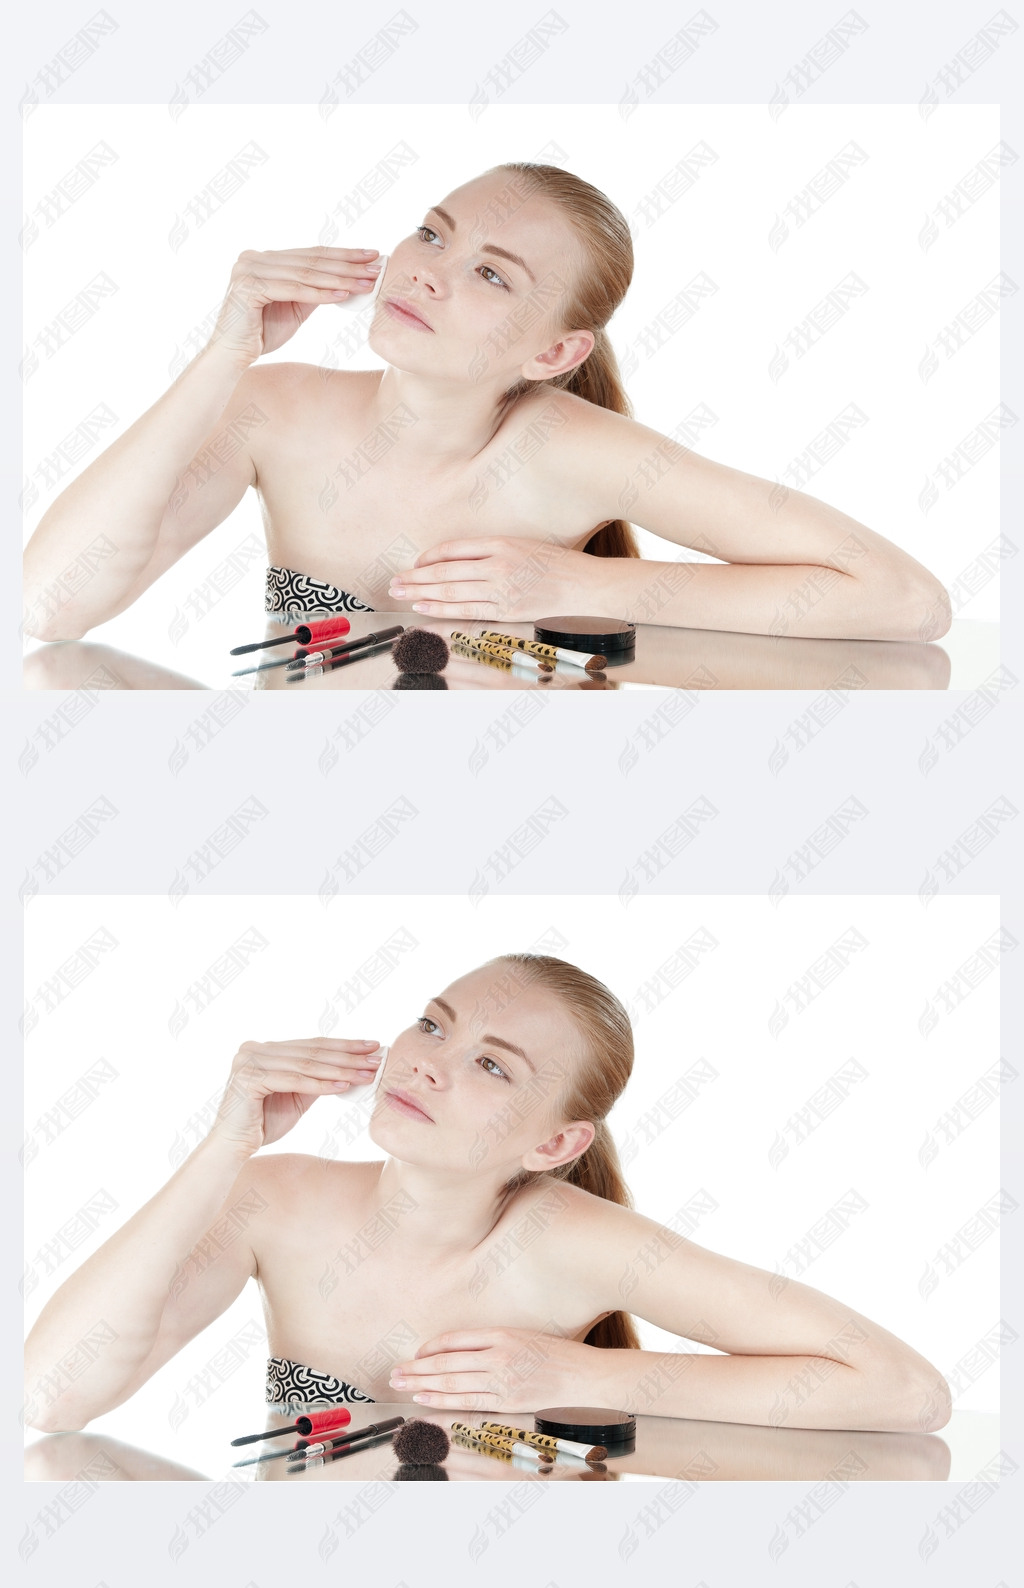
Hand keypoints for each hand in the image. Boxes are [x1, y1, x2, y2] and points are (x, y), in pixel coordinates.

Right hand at [205, 246, 384, 366]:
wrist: (233, 356)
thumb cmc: (262, 334)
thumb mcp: (295, 307)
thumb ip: (314, 290)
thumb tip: (346, 280)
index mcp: (264, 259)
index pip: (311, 254)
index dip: (343, 255)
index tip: (372, 256)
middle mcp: (254, 257)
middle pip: (310, 261)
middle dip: (347, 264)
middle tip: (376, 266)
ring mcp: (249, 269)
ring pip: (304, 274)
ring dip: (339, 279)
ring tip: (366, 283)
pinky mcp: (248, 286)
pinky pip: (292, 289)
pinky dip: (319, 293)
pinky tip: (342, 296)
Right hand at [207, 1037, 383, 1157]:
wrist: (233, 1148)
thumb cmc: (264, 1124)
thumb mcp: (297, 1096)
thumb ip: (316, 1078)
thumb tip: (352, 1066)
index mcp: (265, 1049)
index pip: (312, 1045)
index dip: (344, 1045)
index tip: (373, 1046)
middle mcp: (254, 1049)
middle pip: (311, 1052)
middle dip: (348, 1055)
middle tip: (377, 1058)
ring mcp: (248, 1060)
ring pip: (305, 1065)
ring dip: (340, 1069)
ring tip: (366, 1073)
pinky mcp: (247, 1077)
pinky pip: (292, 1080)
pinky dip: (320, 1084)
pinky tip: (343, 1086)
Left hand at [386, 537, 599, 621]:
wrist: (585, 585)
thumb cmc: (556, 565)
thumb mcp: (523, 545)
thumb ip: (492, 551)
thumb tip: (456, 561)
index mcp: (500, 543)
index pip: (453, 549)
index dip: (428, 557)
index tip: (414, 564)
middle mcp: (497, 564)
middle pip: (445, 571)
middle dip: (415, 577)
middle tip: (393, 581)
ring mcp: (501, 589)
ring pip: (450, 591)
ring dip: (421, 593)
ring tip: (401, 594)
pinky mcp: (506, 610)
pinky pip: (466, 610)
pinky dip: (441, 609)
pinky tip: (424, 608)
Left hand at [387, 1327, 598, 1412]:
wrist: (585, 1376)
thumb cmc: (556, 1355)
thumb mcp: (523, 1336)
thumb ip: (493, 1341)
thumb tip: (459, 1350)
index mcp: (502, 1334)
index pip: (455, 1339)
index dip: (430, 1348)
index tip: (415, 1354)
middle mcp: (498, 1355)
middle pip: (447, 1362)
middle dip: (417, 1368)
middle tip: (394, 1372)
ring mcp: (502, 1380)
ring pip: (452, 1383)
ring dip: (423, 1385)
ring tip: (402, 1385)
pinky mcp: (507, 1403)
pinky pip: (468, 1402)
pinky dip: (443, 1402)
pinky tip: (425, 1400)